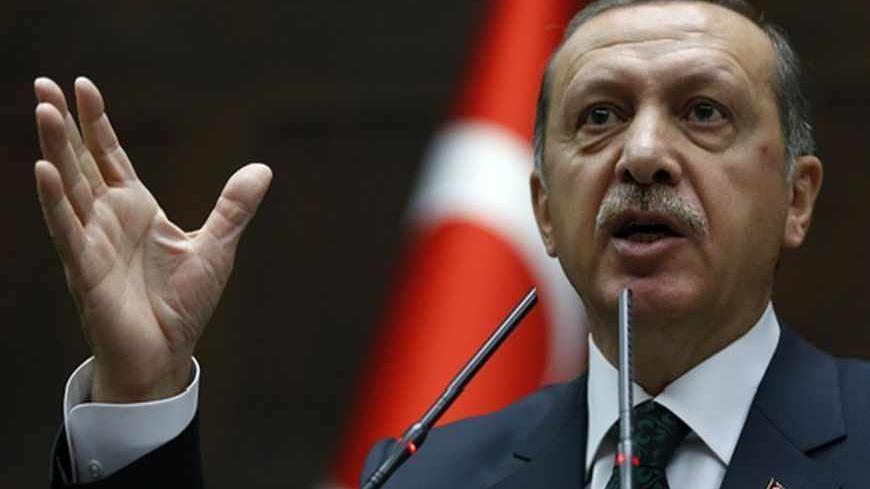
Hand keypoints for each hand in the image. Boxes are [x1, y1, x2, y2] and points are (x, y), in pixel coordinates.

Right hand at [34, 77, 271, 401]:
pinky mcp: (85, 269)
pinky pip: (67, 229)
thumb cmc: (182, 303)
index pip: (110, 156)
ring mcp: (92, 241)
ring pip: (69, 187)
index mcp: (136, 208)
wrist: (166, 353)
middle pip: (82, 161)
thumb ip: (233, 207)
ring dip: (55, 149)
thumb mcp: (216, 247)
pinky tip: (44, 169)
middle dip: (64, 123)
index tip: (83, 85)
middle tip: (44, 83)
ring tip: (43, 110)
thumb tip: (262, 168)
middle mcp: (108, 219)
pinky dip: (55, 200)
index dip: (97, 122)